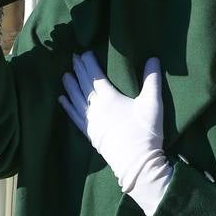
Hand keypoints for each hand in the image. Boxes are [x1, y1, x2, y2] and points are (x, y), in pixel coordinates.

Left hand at [59, 53, 171, 215]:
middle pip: (83, 84)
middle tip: (72, 57)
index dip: (88, 62)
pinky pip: (74, 117)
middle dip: (77, 69)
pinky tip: (62, 100)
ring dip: (69, 86)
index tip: (84, 52)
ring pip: (75, 99)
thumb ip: (152, 80)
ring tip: (64, 75)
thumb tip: (153, 58)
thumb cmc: (145, 132)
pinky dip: (67, 106)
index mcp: (109, 97)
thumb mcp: (153, 103)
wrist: (137, 164)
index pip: (94, 75)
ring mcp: (90, 121)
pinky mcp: (89, 134)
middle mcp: (95, 107)